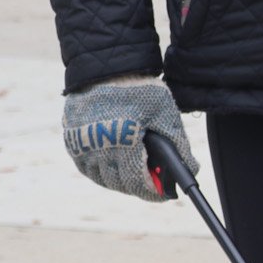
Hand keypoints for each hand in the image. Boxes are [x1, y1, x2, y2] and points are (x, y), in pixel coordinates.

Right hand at [61, 76, 197, 201]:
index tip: (164, 195)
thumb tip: (192, 170)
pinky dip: (99, 171)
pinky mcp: (71, 137)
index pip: (136, 181)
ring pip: (100, 176)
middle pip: (117, 182)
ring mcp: (80, 143)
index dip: (151, 192)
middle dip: (137, 186)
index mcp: (123, 140)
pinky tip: (113, 166)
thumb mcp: (165, 114)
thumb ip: (178, 144)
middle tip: (152, 184)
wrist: (107, 67)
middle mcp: (97, 145)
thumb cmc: (140, 90)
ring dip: (117, 181)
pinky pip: (84, 165)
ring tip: (134, 175)